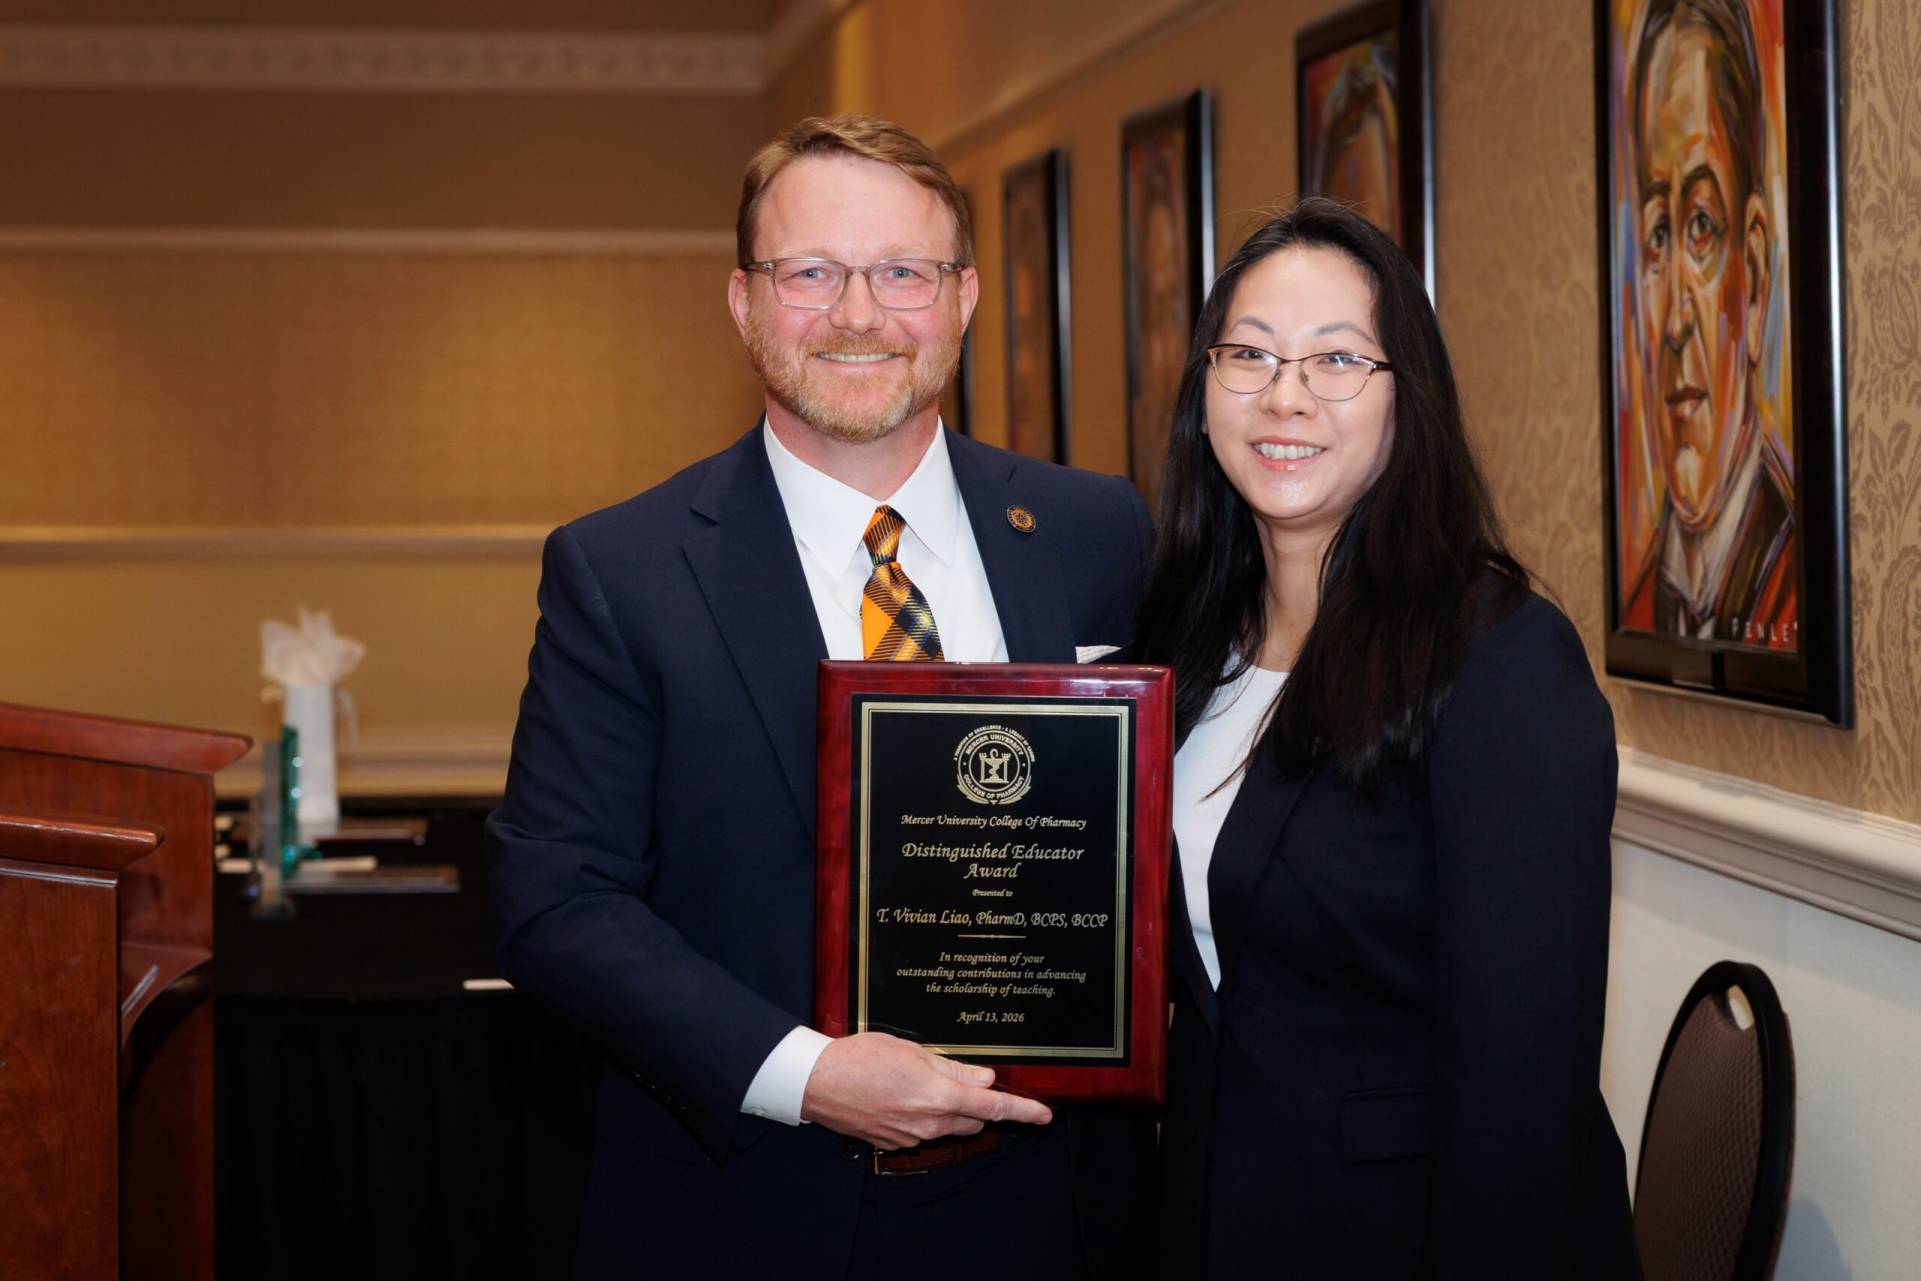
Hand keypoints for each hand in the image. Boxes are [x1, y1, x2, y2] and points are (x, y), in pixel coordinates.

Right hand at [799, 1031, 1052, 1149]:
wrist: (817, 1082)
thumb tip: (985, 1080)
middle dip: (975, 1105)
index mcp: (940, 1097)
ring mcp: (911, 1137)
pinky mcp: (893, 1143)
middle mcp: (929, 1123)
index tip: (1045, 1115)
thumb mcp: (913, 1052)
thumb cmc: (862, 1057)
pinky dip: (920, 1116)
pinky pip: (921, 1132)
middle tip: (955, 1078)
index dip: (1024, 1111)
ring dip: (946, 1110)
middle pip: (973, 1120)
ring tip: (916, 1082)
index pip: (994, 1108)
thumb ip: (954, 1069)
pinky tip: (897, 1096)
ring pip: (947, 1126)